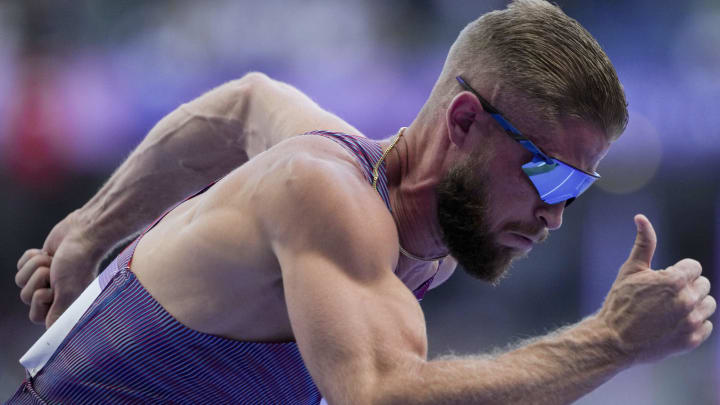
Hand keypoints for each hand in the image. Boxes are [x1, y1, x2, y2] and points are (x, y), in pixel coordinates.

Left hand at [15, 210, 103, 327]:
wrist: (84, 233)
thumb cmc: (80, 263)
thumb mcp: (68, 291)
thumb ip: (57, 313)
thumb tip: (53, 333)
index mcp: (62, 304)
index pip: (35, 315)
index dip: (41, 300)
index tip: (55, 290)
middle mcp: (54, 294)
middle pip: (24, 296)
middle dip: (38, 279)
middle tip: (57, 272)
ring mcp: (45, 278)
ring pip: (20, 280)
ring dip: (36, 266)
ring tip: (55, 261)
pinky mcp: (38, 263)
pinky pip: (20, 265)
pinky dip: (32, 257)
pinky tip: (50, 253)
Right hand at [597, 214, 715, 363]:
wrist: (614, 340)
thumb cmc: (620, 302)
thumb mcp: (630, 269)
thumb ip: (644, 243)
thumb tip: (641, 217)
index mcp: (675, 280)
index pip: (694, 267)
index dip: (677, 271)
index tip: (661, 281)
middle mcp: (688, 300)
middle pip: (703, 284)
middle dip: (686, 287)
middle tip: (662, 297)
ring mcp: (692, 322)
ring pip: (708, 304)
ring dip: (693, 305)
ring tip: (669, 311)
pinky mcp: (692, 340)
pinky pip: (706, 325)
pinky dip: (693, 324)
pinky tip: (673, 324)